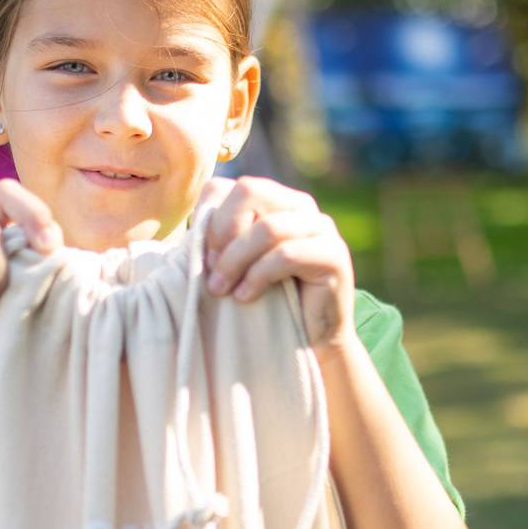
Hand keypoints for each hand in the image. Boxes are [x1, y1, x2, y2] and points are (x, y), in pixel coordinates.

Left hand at [200, 176, 354, 350]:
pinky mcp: (333, 255)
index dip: (206, 220)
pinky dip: (258, 276)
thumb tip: (193, 222)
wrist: (308, 341)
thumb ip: (217, 240)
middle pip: (249, 191)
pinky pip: (287, 255)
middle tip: (212, 271)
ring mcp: (320, 227)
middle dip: (221, 232)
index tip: (201, 258)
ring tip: (221, 289)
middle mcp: (299, 205)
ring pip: (267, 227)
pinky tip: (245, 297)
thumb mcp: (234, 265)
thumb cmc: (264, 301)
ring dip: (235, 260)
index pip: (226, 187)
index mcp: (273, 200)